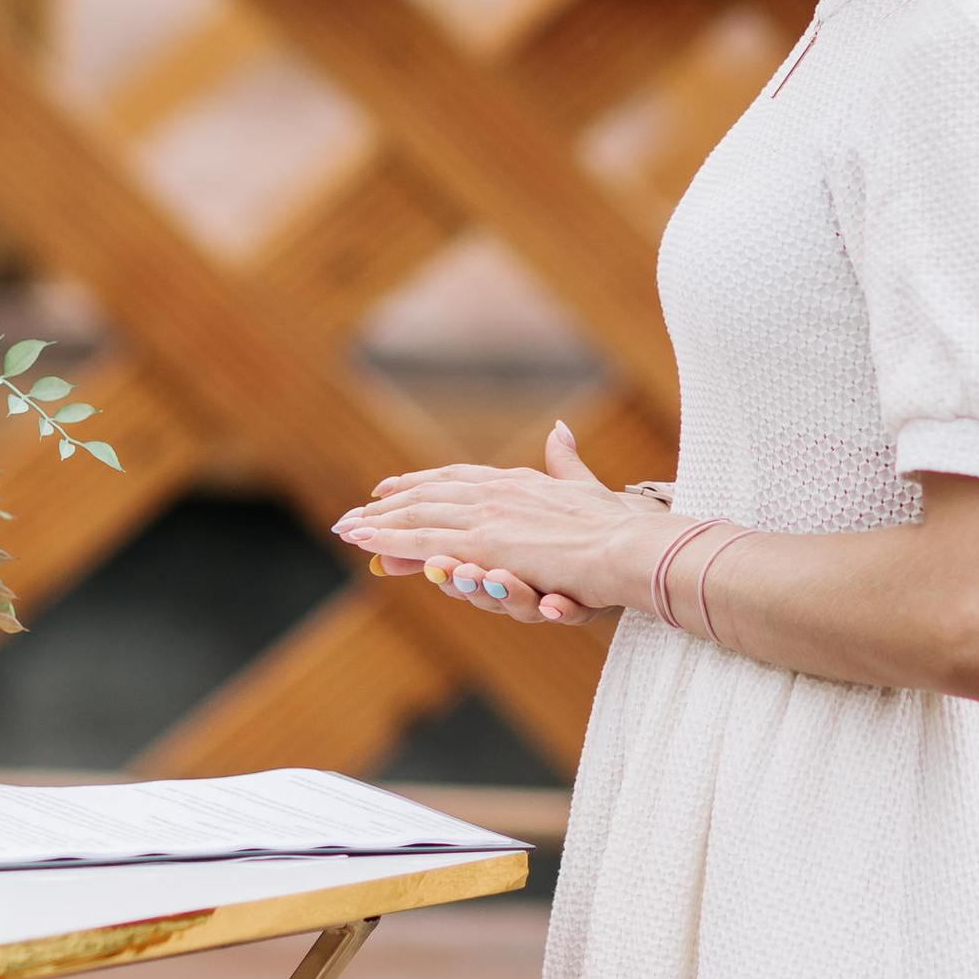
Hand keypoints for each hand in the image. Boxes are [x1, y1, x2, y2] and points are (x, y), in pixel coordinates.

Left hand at [334, 421, 659, 627]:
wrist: (630, 548)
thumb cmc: (619, 528)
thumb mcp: (586, 487)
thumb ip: (566, 461)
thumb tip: (561, 430)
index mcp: (520, 482)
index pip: (459, 479)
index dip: (423, 483)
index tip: (392, 488)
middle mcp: (499, 493)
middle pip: (431, 495)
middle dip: (391, 505)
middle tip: (356, 513)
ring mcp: (489, 517)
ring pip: (419, 516)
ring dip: (380, 522)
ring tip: (347, 528)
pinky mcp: (485, 544)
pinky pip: (426, 541)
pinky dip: (391, 539)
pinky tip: (366, 542)